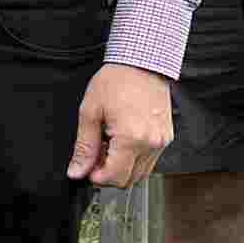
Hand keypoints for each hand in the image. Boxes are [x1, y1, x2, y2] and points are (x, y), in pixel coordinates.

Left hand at [66, 64, 172, 188]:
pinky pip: (150, 160)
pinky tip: (123, 141)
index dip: (96, 178)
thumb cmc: (117, 81)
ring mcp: (162, 141)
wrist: (142, 62)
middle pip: (129, 180)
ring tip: (109, 145)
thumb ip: (84, 146)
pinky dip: (135, 158)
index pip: (114, 177)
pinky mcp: (167, 136)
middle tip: (96, 156)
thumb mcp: (90, 112)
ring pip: (141, 173)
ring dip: (123, 167)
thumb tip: (77, 170)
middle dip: (109, 174)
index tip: (87, 169)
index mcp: (131, 139)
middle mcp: (151, 143)